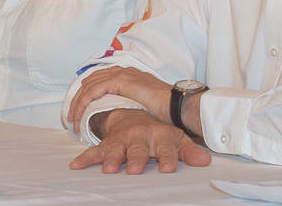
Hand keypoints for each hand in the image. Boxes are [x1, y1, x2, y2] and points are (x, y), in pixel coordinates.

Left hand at [67, 67, 172, 131]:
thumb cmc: (165, 109)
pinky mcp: (119, 81)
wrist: (176, 106)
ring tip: (74, 120)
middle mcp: (122, 71)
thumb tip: (119, 115)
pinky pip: (92, 91)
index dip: (86, 96)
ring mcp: (120, 74)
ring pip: (88, 86)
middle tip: (72, 117)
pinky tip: (79, 115)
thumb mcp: (142, 106)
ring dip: (78, 104)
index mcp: (127, 75)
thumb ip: (129, 104)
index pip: (98, 81)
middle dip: (78, 100)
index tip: (80, 111)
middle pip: (90, 82)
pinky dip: (83, 103)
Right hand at [69, 109, 210, 173]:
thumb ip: (189, 151)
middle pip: (137, 147)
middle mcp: (138, 135)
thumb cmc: (158, 131)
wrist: (138, 111)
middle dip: (136, 158)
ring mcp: (121, 137)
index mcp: (158, 134)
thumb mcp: (177, 139)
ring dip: (111, 157)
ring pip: (115, 147)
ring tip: (109, 169)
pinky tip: (76, 165)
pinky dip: (85, 157)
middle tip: (135, 170)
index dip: (168, 157)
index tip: (168, 169)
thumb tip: (205, 161)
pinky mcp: (108, 142)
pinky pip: (95, 149)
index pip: (166, 147)